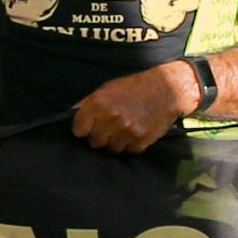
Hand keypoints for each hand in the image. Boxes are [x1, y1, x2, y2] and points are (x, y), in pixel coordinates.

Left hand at [71, 58, 203, 154]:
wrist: (166, 89)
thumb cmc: (134, 87)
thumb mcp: (107, 88)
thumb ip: (88, 103)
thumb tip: (71, 115)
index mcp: (99, 103)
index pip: (79, 129)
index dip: (83, 128)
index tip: (88, 126)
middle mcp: (111, 118)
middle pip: (94, 141)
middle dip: (100, 135)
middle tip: (110, 125)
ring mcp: (127, 131)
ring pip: (111, 148)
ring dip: (115, 141)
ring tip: (124, 127)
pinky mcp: (141, 141)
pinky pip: (128, 151)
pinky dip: (130, 144)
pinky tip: (136, 131)